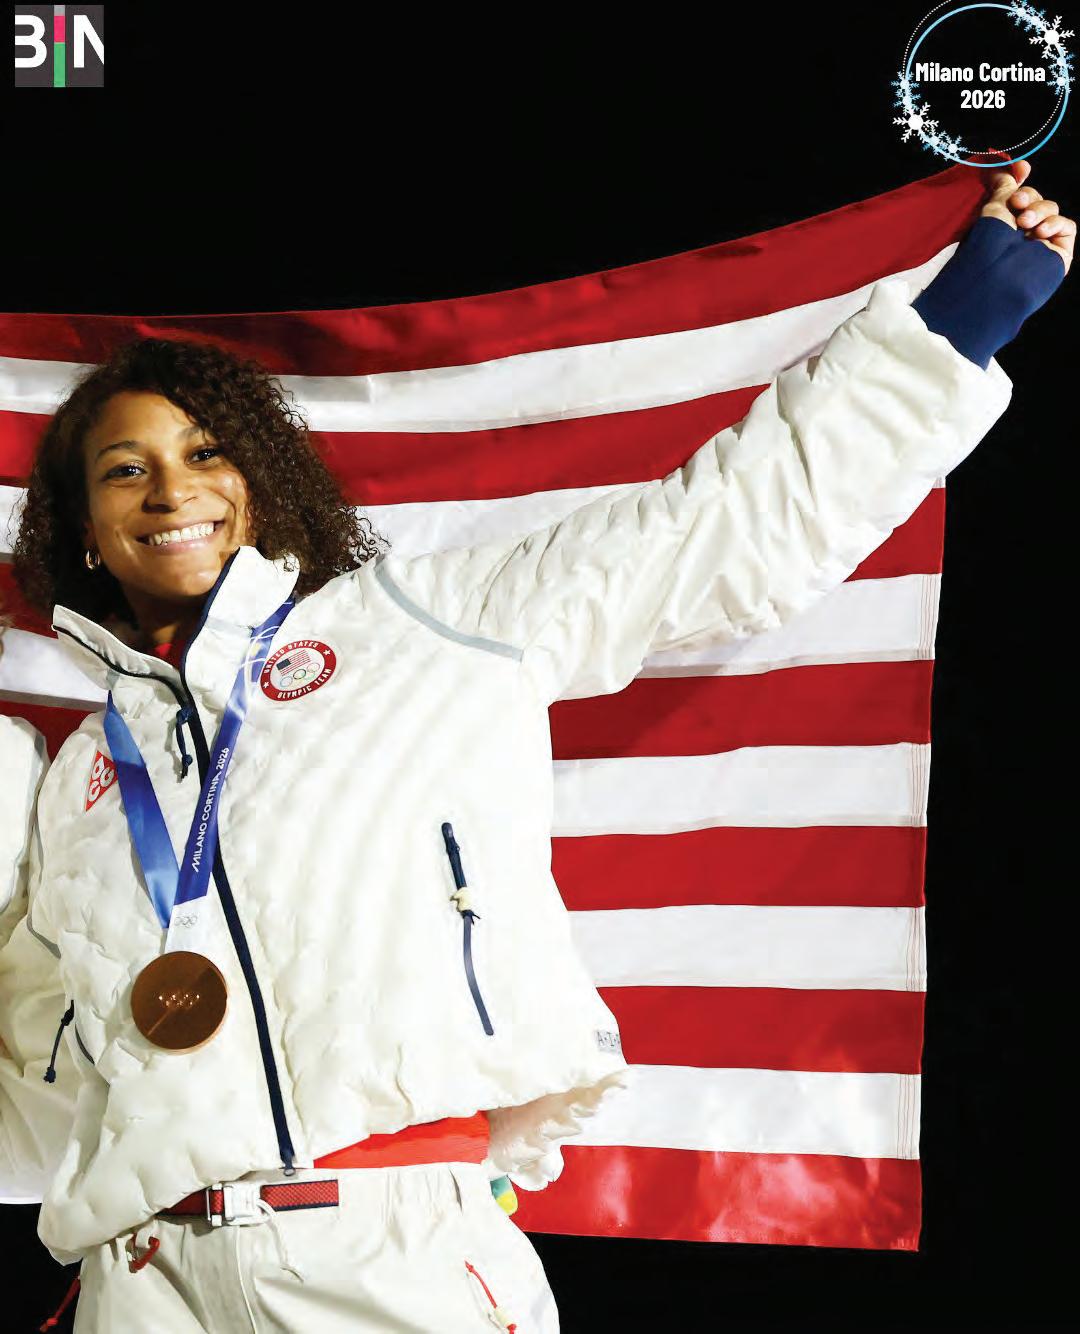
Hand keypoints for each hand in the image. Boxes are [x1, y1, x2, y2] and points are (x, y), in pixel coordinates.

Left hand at [981, 158, 1073, 276]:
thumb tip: (1009, 168)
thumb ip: (1003, 185)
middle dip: (1027, 197)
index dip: (1019, 179)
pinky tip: (1041, 233)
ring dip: (1039, 212)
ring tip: (1025, 224)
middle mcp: (1019, 233)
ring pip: (1050, 209)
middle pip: (1035, 199)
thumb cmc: (989, 243)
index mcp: (1001, 223)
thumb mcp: (993, 206)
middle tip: (1017, 204)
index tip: (1021, 169)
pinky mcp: (1058, 253)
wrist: (999, 275)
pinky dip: (1055, 224)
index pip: (1017, 194)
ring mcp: (1040, 243)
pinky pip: (1066, 226)